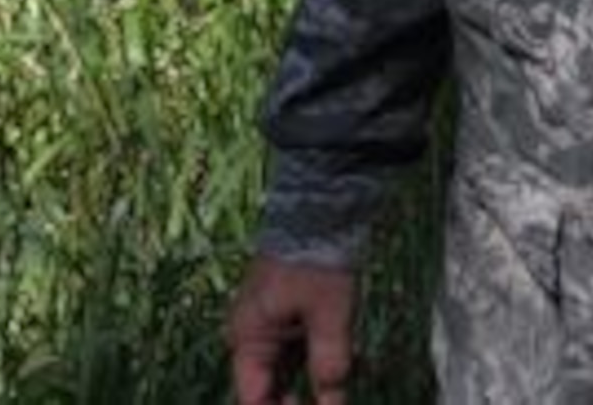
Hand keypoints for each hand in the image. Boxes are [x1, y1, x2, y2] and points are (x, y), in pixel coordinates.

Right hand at [227, 254, 358, 404]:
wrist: (320, 208)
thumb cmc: (316, 258)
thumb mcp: (329, 315)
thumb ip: (329, 363)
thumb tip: (331, 404)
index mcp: (249, 337)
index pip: (254, 398)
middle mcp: (253, 335)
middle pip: (269, 388)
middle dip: (294, 403)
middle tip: (329, 403)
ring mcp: (271, 323)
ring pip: (287, 372)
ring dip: (310, 388)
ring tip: (337, 393)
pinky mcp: (290, 313)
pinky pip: (299, 352)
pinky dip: (318, 365)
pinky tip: (344, 373)